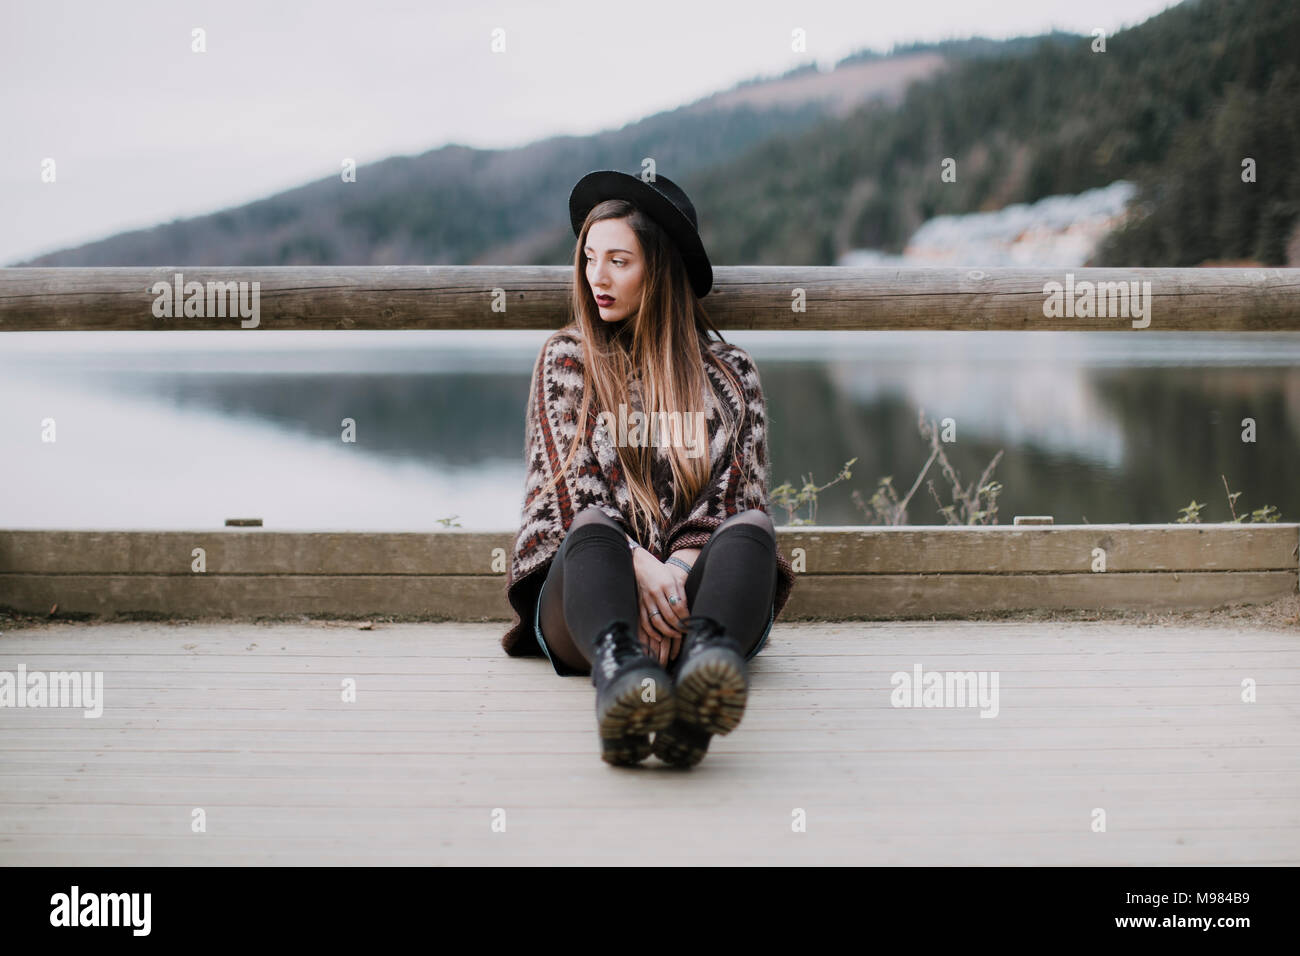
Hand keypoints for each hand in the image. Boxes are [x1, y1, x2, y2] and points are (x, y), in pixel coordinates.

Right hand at [631, 549, 689, 666]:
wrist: (640, 565)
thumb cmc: (660, 572)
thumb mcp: (674, 579)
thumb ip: (681, 594)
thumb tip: (687, 612)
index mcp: (667, 585)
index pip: (678, 606)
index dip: (686, 617)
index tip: (691, 623)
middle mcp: (656, 593)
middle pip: (669, 615)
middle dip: (679, 626)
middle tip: (686, 631)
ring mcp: (646, 600)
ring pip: (657, 621)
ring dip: (668, 631)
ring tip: (677, 635)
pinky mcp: (639, 605)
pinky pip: (644, 622)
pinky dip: (651, 632)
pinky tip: (659, 637)